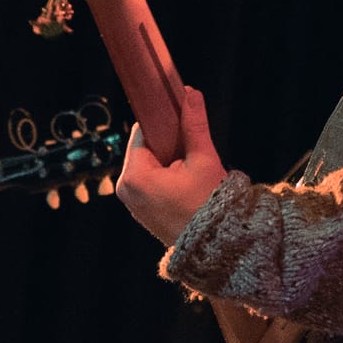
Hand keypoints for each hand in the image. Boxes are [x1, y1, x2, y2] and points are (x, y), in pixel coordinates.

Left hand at [116, 85, 228, 248]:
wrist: (216, 249)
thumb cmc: (210, 206)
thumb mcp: (204, 160)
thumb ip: (194, 125)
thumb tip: (190, 93)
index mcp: (134, 176)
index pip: (142, 133)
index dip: (162, 121)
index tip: (179, 114)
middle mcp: (125, 189)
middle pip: (145, 149)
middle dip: (168, 144)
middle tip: (192, 150)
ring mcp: (132, 203)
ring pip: (149, 166)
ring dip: (169, 161)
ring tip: (192, 169)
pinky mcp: (142, 212)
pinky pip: (150, 183)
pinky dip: (166, 177)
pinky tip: (187, 183)